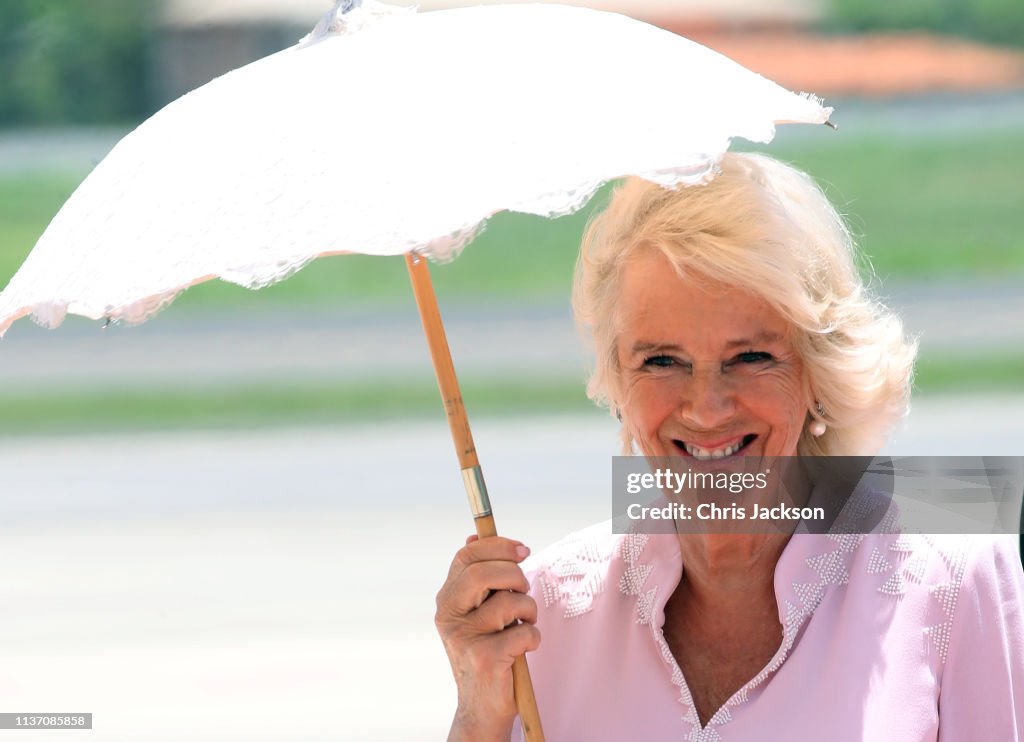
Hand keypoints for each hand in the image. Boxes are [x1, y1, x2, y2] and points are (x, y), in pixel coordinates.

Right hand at [436, 535, 539, 741]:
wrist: (480, 705)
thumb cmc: (485, 651)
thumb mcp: (475, 612)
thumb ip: (477, 578)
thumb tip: (474, 536)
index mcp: (447, 599)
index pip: (467, 556)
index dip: (498, 547)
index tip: (522, 550)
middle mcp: (449, 616)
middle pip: (484, 573)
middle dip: (515, 576)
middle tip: (523, 590)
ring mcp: (464, 637)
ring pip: (510, 602)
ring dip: (529, 611)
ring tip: (525, 624)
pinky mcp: (484, 658)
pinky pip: (523, 633)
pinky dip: (533, 638)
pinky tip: (525, 648)